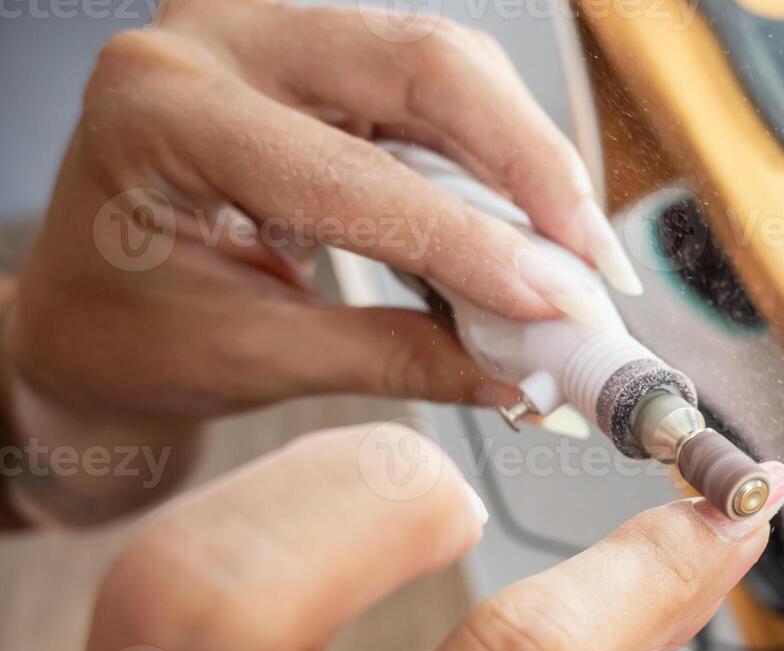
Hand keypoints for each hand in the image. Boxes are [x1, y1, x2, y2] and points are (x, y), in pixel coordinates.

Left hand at [3, 0, 640, 522]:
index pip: (349, 171)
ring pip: (448, 70)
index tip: (559, 303)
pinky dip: (503, 161)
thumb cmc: (128, 340)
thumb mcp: (253, 360)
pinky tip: (542, 224)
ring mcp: (275, 41)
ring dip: (531, 160)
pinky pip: (441, 94)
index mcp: (166, 112)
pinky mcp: (323, 64)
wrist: (88, 318)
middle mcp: (221, 43)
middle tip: (594, 264)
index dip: (470, 242)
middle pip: (424, 68)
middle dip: (531, 167)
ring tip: (581, 254)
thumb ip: (396, 358)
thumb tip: (529, 375)